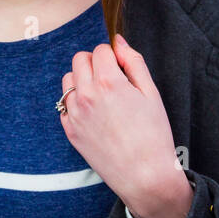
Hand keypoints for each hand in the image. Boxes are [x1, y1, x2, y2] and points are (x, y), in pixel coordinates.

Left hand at [60, 34, 192, 217]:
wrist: (144, 176)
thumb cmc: (154, 135)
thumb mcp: (151, 93)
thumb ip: (133, 62)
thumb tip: (118, 42)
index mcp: (108, 82)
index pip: (100, 50)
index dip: (114, 56)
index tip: (123, 69)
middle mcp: (86, 95)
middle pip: (80, 59)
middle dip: (95, 63)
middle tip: (113, 79)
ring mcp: (74, 114)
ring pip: (68, 79)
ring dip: (82, 80)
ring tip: (102, 95)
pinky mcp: (70, 130)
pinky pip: (64, 104)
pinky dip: (76, 102)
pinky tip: (95, 114)